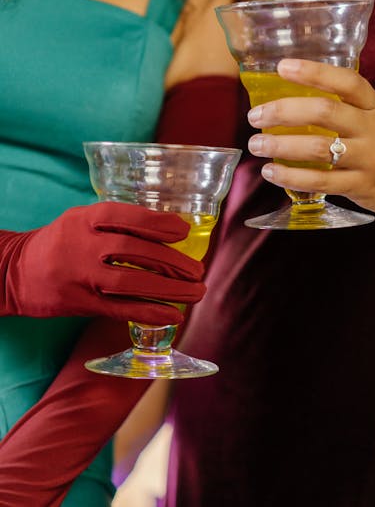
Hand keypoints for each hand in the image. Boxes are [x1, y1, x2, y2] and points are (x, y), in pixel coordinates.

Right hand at [0, 201, 204, 323]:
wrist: (13, 272)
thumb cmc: (60, 242)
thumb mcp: (80, 220)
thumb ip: (115, 222)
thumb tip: (166, 228)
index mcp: (83, 219)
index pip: (125, 216)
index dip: (156, 223)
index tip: (183, 231)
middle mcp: (82, 245)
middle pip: (133, 250)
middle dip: (171, 261)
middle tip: (198, 269)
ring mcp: (80, 276)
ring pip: (130, 282)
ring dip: (168, 289)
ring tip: (196, 292)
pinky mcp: (80, 303)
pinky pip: (119, 309)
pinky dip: (149, 313)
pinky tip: (174, 315)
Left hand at [246, 58, 374, 225]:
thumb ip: (345, 107)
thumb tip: (290, 98)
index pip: (346, 80)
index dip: (314, 71)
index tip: (282, 66)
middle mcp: (373, 129)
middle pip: (324, 112)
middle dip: (283, 111)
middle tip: (255, 115)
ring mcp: (369, 158)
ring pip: (319, 148)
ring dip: (281, 146)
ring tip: (256, 145)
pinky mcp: (361, 186)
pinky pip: (321, 181)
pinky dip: (292, 176)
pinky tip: (271, 172)